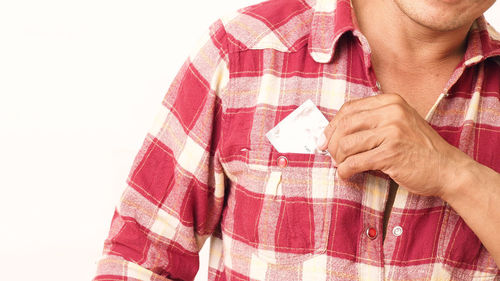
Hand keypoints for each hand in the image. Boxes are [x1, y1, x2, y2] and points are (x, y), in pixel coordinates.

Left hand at [317, 93, 470, 197]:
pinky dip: (345, 171)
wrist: (448, 169)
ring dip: (338, 159)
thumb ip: (372, 122)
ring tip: (342, 166)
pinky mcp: (391, 153)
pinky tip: (347, 175)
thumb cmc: (419, 149)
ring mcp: (392, 132)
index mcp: (391, 101)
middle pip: (344, 125)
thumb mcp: (398, 124)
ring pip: (346, 144)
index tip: (324, 140)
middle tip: (331, 156)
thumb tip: (333, 133)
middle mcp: (391, 112)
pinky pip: (355, 162)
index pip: (349, 109)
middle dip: (332, 143)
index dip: (332, 126)